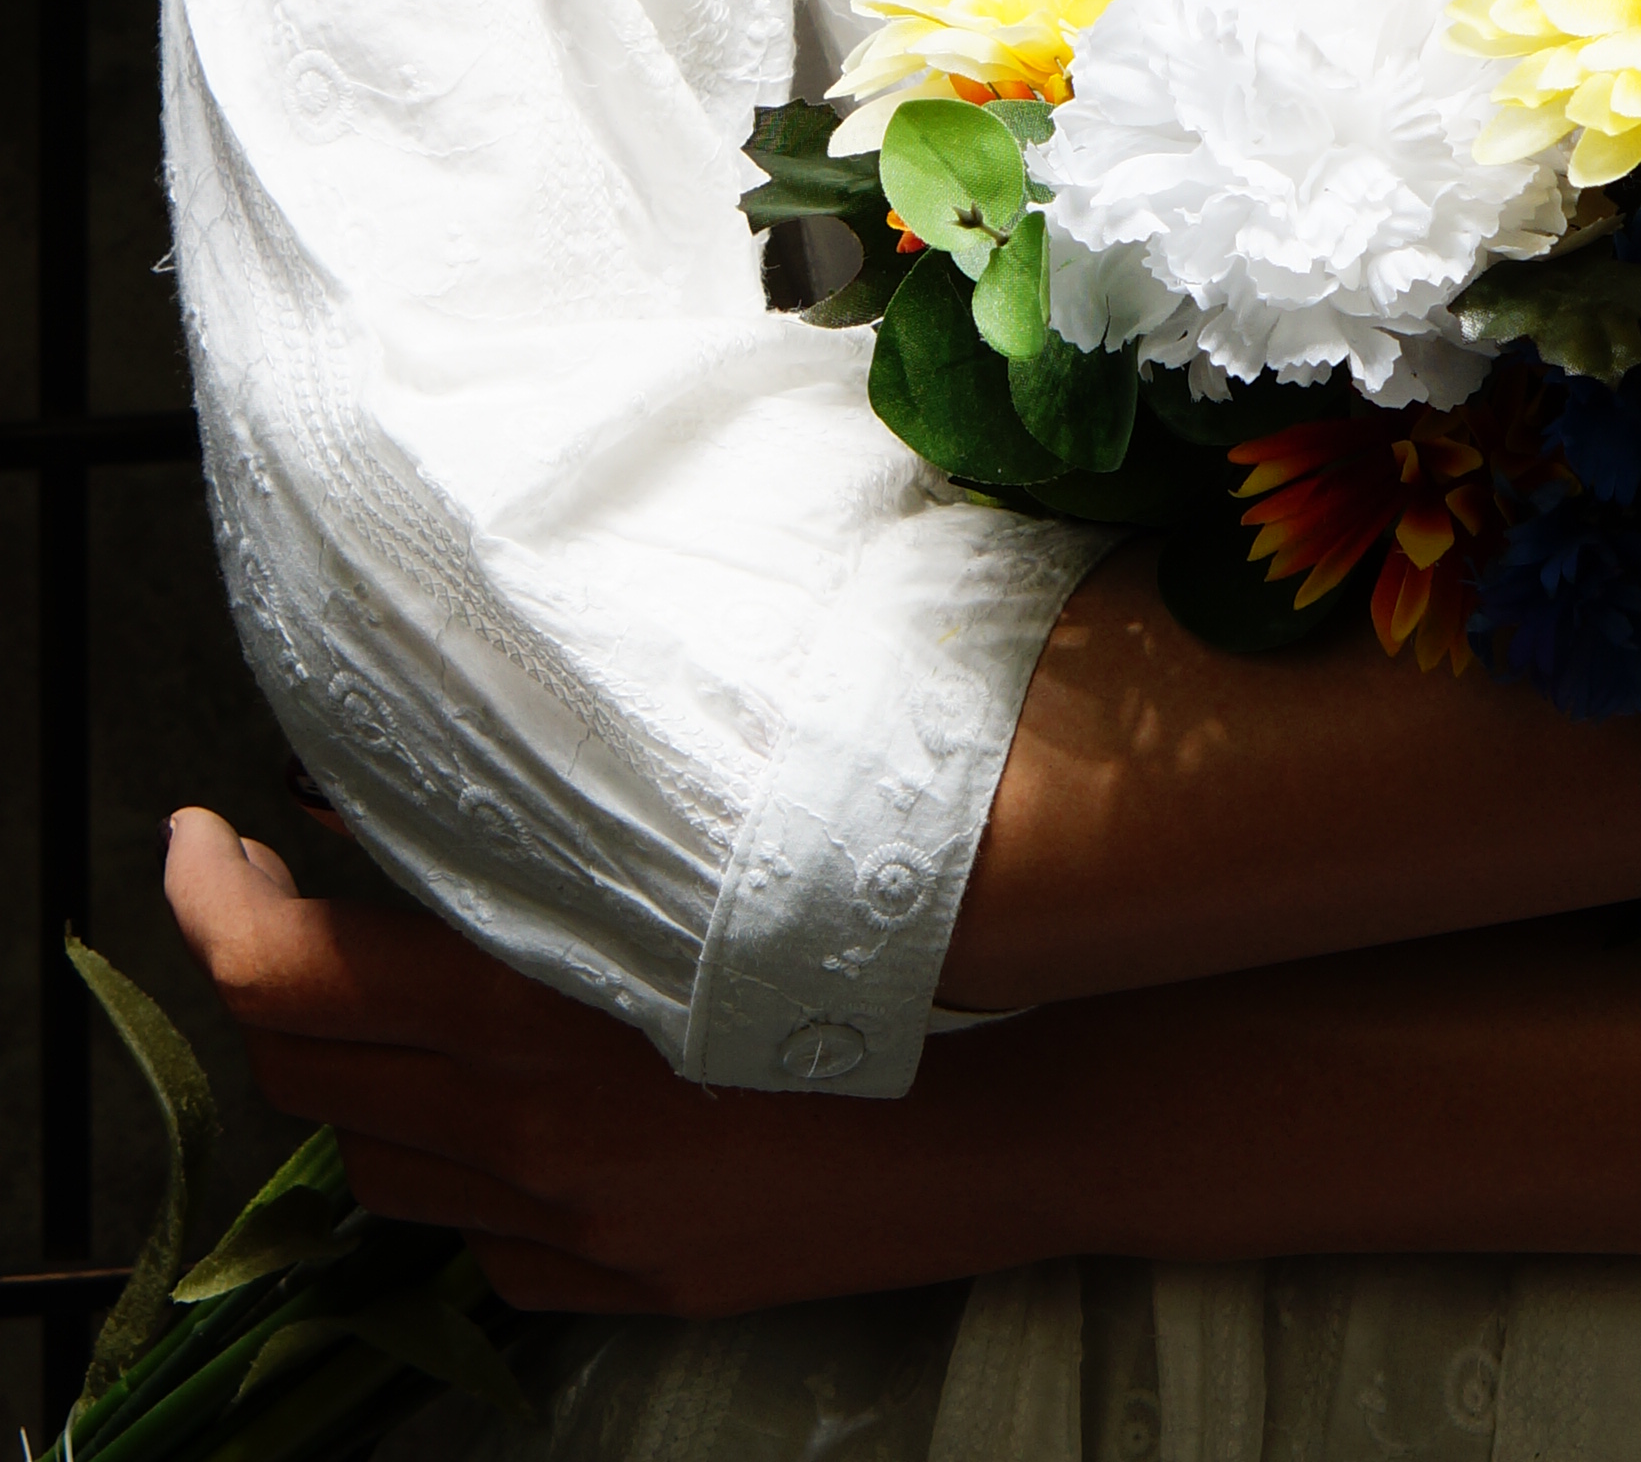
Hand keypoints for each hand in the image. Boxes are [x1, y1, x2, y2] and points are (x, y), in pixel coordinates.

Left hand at [160, 815, 1032, 1317]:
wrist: (998, 1122)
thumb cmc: (868, 951)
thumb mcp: (701, 871)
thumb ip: (551, 846)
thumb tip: (420, 794)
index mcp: (540, 1018)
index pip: (292, 976)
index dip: (216, 903)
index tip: (203, 839)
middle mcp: (528, 1138)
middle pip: (302, 1075)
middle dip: (260, 975)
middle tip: (273, 890)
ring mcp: (565, 1229)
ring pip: (366, 1164)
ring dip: (343, 1073)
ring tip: (376, 988)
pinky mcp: (608, 1287)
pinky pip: (465, 1232)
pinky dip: (442, 1160)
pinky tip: (492, 1097)